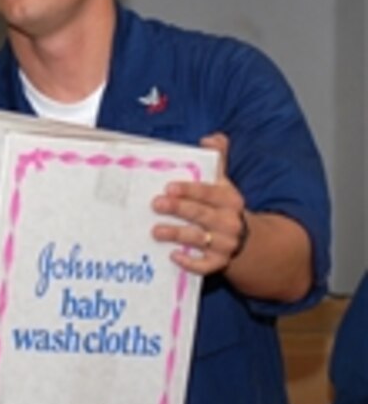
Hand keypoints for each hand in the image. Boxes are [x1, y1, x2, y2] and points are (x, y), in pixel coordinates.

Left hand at [151, 133, 248, 274]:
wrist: (248, 241)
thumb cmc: (223, 207)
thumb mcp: (223, 183)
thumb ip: (217, 160)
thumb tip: (212, 138)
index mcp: (230, 199)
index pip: (210, 193)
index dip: (190, 190)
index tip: (169, 187)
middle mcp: (230, 221)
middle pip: (202, 214)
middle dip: (179, 209)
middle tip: (156, 204)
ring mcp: (225, 244)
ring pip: (199, 239)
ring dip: (177, 234)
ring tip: (156, 230)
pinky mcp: (219, 262)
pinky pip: (206, 266)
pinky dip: (191, 263)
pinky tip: (173, 256)